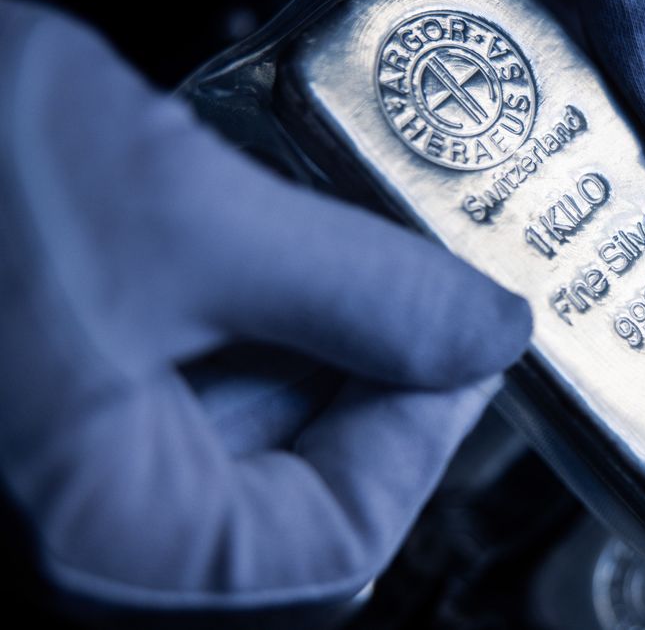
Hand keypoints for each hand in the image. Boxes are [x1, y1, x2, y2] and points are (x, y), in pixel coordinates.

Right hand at [0, 0, 530, 609]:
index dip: (426, 433)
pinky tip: (238, 236)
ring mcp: (49, 469)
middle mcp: (68, 533)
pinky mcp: (40, 399)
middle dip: (363, 372)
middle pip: (290, 491)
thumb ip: (361, 291)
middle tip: (411, 277)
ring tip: (322, 237)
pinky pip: (169, 383)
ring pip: (231, 431)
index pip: (339, 544)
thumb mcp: (186, 216)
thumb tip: (485, 332)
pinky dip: (228, 316)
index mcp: (105, 542)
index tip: (468, 339)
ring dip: (299, 335)